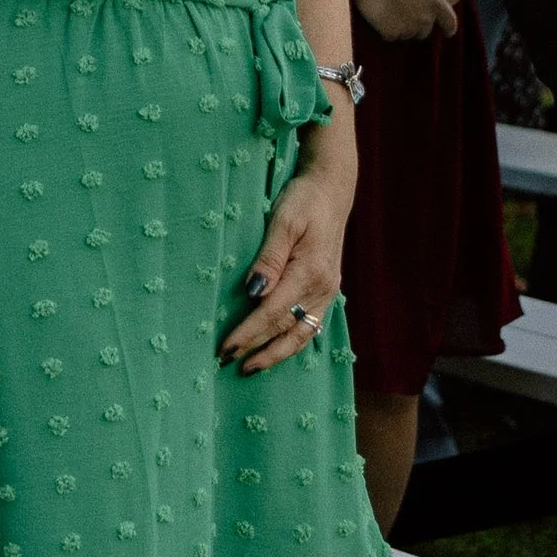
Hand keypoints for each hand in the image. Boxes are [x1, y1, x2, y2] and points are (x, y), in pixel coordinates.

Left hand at [223, 150, 354, 375]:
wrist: (331, 190)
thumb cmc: (302, 200)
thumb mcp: (282, 221)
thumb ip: (268, 258)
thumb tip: (254, 292)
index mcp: (310, 272)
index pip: (271, 313)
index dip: (247, 333)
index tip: (224, 348)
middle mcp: (322, 288)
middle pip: (286, 330)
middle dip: (258, 350)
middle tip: (228, 364)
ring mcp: (327, 291)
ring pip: (302, 334)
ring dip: (277, 353)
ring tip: (252, 366)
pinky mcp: (326, 289)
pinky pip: (311, 325)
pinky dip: (293, 341)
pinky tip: (278, 348)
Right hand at [347, 0, 458, 41]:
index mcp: (435, 1)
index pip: (450, 23)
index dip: (448, 28)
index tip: (446, 32)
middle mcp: (425, 18)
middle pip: (425, 31)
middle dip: (418, 24)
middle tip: (405, 13)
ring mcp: (407, 27)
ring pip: (407, 34)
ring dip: (402, 27)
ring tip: (390, 12)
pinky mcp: (390, 32)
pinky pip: (391, 36)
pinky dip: (387, 29)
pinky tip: (380, 16)